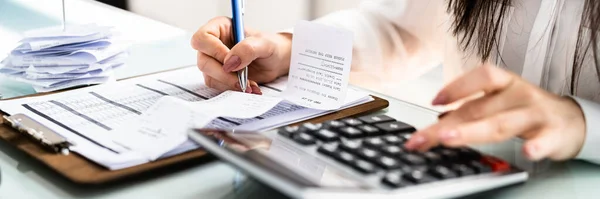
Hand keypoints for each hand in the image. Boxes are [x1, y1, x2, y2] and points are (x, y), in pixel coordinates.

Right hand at [191, 16, 292, 93]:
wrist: (278, 61)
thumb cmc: (272, 46)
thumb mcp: (264, 44)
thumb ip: (247, 49)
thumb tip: (230, 62)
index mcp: (221, 28)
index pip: (202, 38)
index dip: (213, 51)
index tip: (229, 61)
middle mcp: (214, 44)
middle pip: (203, 61)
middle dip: (222, 73)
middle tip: (240, 79)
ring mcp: (215, 61)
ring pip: (209, 76)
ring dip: (229, 83)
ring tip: (249, 83)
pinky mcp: (220, 75)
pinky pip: (218, 85)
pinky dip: (232, 88)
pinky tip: (248, 86)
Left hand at [404, 65, 585, 160]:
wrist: (572, 120)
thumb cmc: (527, 110)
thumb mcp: (500, 104)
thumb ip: (471, 111)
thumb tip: (435, 123)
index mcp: (505, 84)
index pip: (480, 78)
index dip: (457, 87)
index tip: (434, 100)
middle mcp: (519, 95)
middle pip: (478, 109)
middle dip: (445, 126)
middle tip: (421, 138)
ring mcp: (535, 114)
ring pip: (502, 123)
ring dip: (473, 131)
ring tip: (449, 139)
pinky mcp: (554, 134)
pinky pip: (545, 140)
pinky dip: (537, 146)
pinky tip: (527, 153)